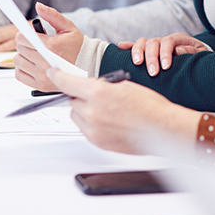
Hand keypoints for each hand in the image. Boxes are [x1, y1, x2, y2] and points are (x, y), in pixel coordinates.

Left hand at [14, 2, 83, 90]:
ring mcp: (42, 75)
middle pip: (19, 48)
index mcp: (52, 46)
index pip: (22, 38)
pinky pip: (19, 75)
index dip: (24, 34)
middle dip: (26, 44)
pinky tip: (33, 64)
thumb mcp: (67, 27)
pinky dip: (23, 69)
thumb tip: (38, 6)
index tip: (30, 34)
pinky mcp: (39, 85)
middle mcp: (45, 62)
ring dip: (24, 56)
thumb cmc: (77, 46)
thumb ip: (52, 15)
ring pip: (17, 61)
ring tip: (36, 54)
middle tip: (37, 44)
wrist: (87, 65)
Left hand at [47, 68, 200, 154]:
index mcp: (99, 92)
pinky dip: (92, 123)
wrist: (162, 128)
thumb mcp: (123, 85)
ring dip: (85, 110)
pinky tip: (109, 120)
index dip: (58, 76)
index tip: (52, 73)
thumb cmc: (149, 106)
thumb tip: (87, 88)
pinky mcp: (98, 142)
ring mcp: (94, 129)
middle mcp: (92, 112)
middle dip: (80, 96)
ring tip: (106, 109)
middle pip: (72, 101)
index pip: (68, 83)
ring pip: (77, 116)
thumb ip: (101, 86)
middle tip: (95, 95)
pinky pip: (85, 129)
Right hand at [117, 34, 208, 75]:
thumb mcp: (200, 53)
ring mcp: (154, 45)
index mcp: (177, 39)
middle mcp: (163, 40)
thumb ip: (191, 51)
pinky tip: (121, 47)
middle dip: (152, 57)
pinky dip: (128, 46)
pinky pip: (135, 46)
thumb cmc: (197, 56)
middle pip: (153, 43)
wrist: (195, 57)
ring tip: (137, 64)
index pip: (168, 42)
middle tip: (153, 72)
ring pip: (142, 43)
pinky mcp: (147, 51)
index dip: (165, 53)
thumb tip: (177, 51)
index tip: (166, 67)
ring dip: (138, 52)